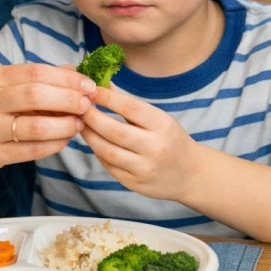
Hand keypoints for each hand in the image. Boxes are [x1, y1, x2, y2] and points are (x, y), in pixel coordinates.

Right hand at [0, 64, 95, 172]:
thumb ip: (30, 77)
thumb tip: (72, 69)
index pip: (35, 73)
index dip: (66, 78)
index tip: (87, 83)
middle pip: (37, 96)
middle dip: (69, 99)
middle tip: (88, 102)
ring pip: (37, 127)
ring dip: (65, 125)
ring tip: (79, 122)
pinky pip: (32, 151)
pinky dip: (54, 145)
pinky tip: (65, 139)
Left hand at [79, 86, 201, 201]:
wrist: (191, 174)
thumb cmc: (172, 140)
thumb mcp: (160, 119)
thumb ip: (131, 106)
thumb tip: (103, 86)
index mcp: (163, 125)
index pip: (130, 108)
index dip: (107, 98)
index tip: (91, 90)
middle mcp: (155, 147)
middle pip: (114, 130)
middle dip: (92, 117)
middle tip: (79, 108)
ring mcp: (144, 168)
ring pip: (107, 151)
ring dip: (90, 136)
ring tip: (81, 125)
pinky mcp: (135, 184)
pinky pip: (109, 166)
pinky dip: (98, 153)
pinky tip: (94, 143)